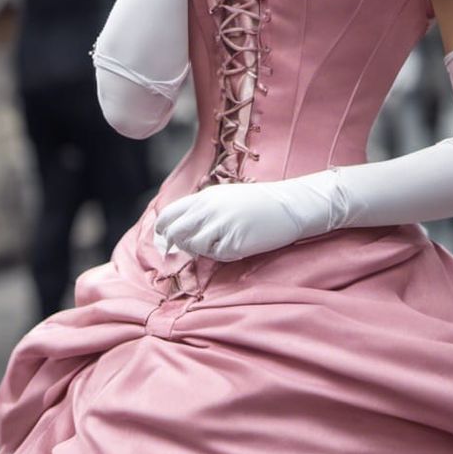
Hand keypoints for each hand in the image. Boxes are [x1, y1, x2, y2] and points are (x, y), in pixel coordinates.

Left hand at [154, 177, 333, 262]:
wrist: (289, 206)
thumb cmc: (258, 203)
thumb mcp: (225, 197)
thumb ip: (202, 209)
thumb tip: (181, 230)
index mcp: (204, 198)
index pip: (168, 216)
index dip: (163, 231)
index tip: (165, 240)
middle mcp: (208, 211)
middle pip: (175, 234)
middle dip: (177, 245)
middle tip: (185, 251)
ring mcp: (221, 227)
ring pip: (194, 248)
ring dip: (203, 251)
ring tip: (221, 243)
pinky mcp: (234, 243)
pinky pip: (218, 256)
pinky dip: (224, 255)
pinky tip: (238, 245)